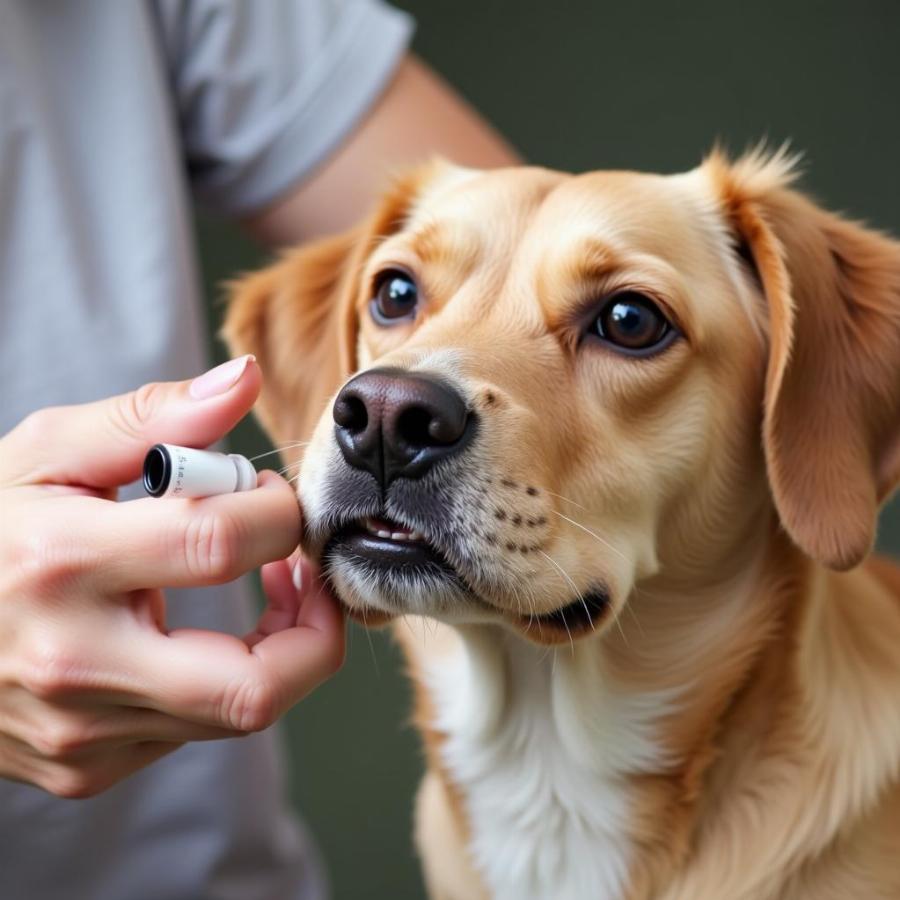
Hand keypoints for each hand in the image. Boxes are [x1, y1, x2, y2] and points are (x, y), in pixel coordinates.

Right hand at [0, 357, 343, 797]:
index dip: (277, 510)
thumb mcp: (48, 453)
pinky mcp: (87, 768)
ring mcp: (81, 732)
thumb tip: (248, 379)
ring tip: (260, 581)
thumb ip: (153, 416)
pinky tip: (202, 633)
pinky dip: (226, 677)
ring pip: (238, 715)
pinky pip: (196, 729)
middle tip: (304, 569)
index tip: (269, 492)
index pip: (218, 543)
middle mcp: (75, 664)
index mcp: (62, 563)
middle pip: (256, 685)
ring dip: (282, 648)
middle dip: (317, 626)